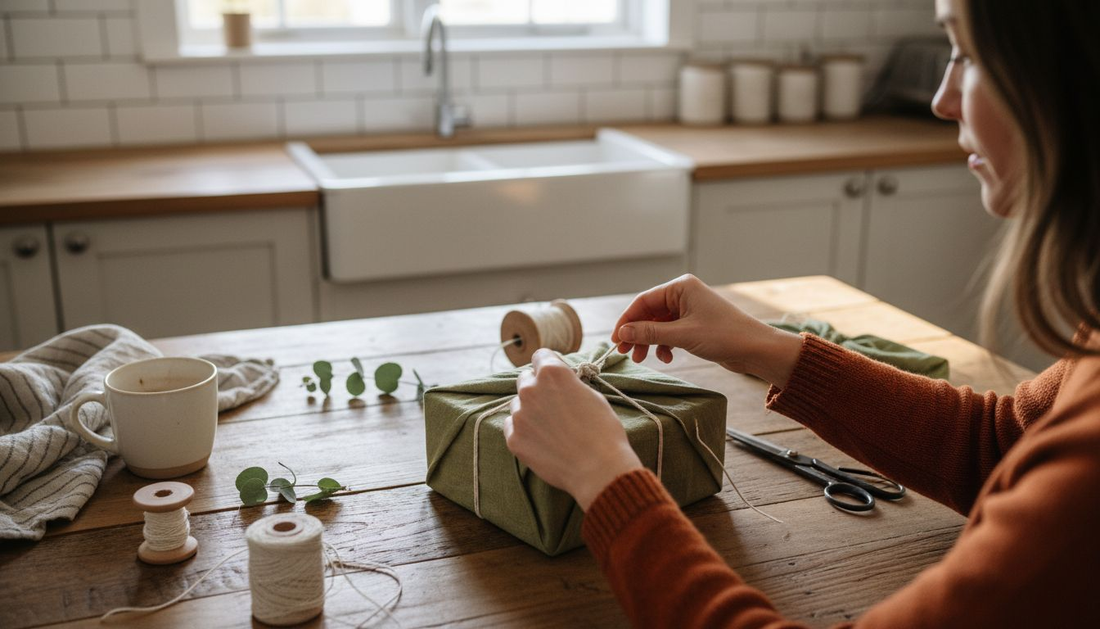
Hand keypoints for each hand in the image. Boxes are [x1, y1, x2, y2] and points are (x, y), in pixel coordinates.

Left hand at [504, 349, 642, 510]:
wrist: (598, 469)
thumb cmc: (603, 431)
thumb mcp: (592, 396)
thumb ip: (569, 384)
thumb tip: (561, 384)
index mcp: (552, 373)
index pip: (540, 355)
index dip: (549, 364)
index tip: (554, 376)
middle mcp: (531, 389)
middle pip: (526, 378)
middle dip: (537, 386)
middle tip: (553, 403)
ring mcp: (519, 414)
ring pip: (518, 404)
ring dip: (530, 410)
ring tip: (550, 427)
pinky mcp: (513, 438)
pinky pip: (512, 426)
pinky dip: (523, 430)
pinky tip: (541, 440)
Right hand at [612, 274, 802, 387]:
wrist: (755, 349)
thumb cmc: (724, 335)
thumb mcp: (682, 335)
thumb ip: (650, 332)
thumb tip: (622, 332)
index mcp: (681, 287)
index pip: (643, 301)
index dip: (627, 320)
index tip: (616, 339)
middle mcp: (683, 294)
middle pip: (648, 313)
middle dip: (637, 333)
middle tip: (625, 352)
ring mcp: (689, 310)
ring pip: (658, 325)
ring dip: (648, 341)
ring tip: (641, 358)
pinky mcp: (694, 325)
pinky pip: (669, 332)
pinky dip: (664, 345)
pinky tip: (667, 358)